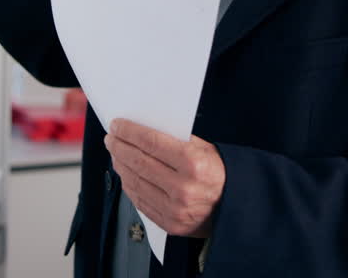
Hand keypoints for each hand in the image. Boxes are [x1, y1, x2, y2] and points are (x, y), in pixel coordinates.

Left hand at [104, 118, 224, 238]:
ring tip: (116, 154)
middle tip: (111, 138)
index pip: (151, 143)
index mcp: (193, 164)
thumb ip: (176, 140)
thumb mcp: (206, 149)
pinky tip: (126, 175)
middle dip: (120, 147)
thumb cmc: (221, 174)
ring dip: (121, 166)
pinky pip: (141, 202)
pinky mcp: (169, 224)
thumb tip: (143, 130)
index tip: (117, 125)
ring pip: (135, 183)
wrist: (236, 208)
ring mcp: (174, 209)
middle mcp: (183, 188)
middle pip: (139, 162)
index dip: (129, 132)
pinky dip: (129, 186)